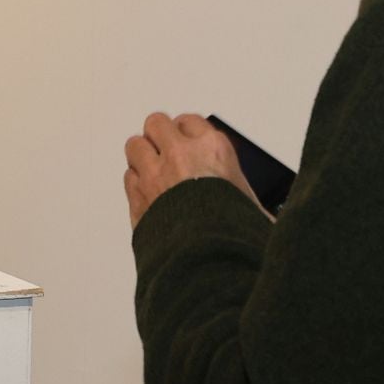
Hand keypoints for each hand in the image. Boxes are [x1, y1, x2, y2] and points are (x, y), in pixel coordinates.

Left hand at [124, 112, 261, 229]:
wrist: (206, 262)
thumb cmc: (233, 235)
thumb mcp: (253, 205)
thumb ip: (243, 193)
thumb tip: (255, 208)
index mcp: (212, 149)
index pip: (191, 121)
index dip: (188, 130)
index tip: (190, 138)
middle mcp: (180, 156)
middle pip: (157, 123)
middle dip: (160, 135)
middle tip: (166, 146)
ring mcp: (154, 176)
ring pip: (135, 145)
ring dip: (143, 154)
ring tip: (151, 165)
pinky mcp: (137, 199)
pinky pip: (129, 177)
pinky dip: (135, 183)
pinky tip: (145, 190)